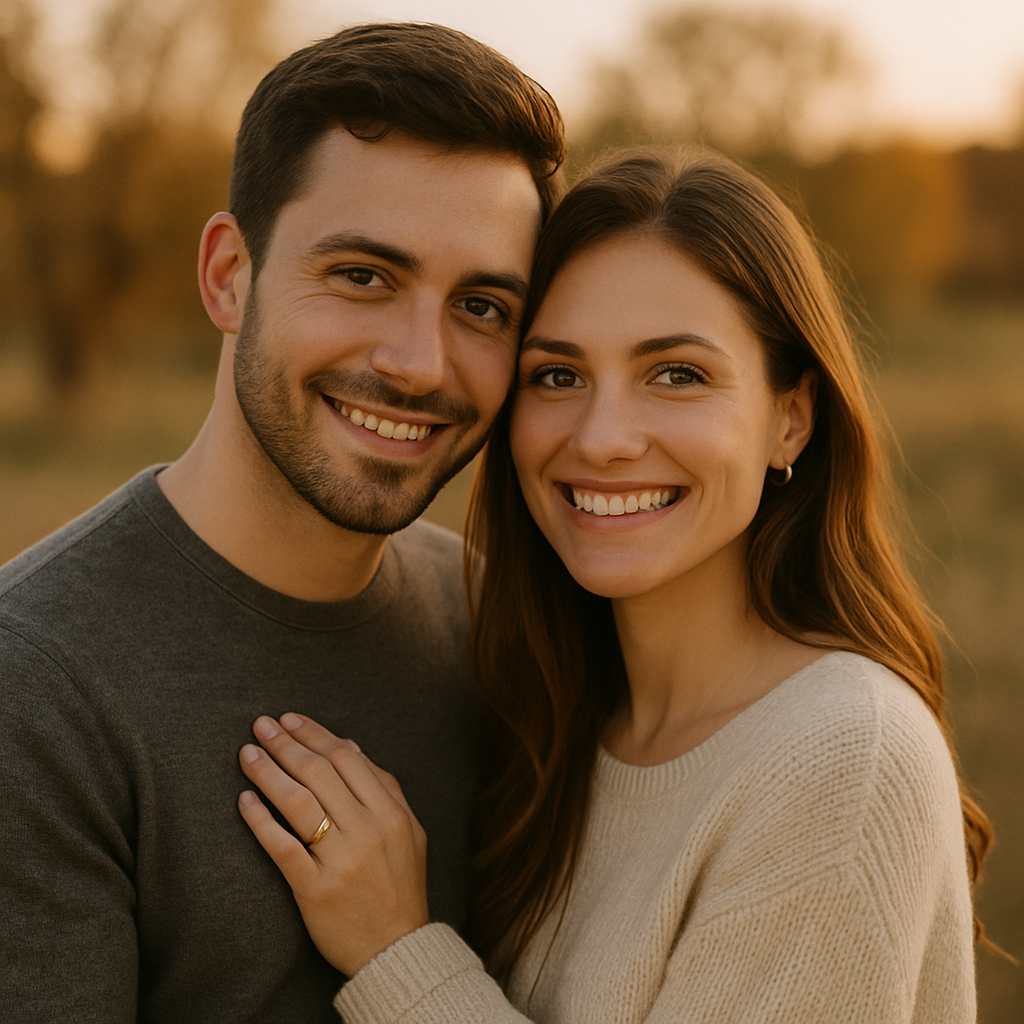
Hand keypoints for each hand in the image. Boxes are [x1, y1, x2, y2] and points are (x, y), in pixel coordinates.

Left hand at [237, 713, 428, 976]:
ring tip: (247, 754)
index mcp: (391, 813)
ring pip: (298, 802)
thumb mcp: (408, 831)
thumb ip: (385, 788)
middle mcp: (368, 830)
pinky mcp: (315, 889)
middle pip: (319, 773)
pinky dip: (261, 820)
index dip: (315, 733)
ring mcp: (342, 860)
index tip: (290, 719)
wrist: (396, 948)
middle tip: (260, 725)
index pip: (347, 757)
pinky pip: (282, 846)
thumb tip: (351, 746)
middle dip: (286, 744)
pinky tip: (245, 800)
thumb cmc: (399, 885)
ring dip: (268, 772)